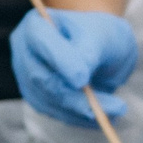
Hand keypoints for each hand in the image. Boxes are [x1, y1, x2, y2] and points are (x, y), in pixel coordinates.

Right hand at [9, 7, 137, 126]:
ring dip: (83, 110)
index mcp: (36, 24)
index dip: (60, 61)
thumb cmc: (102, 34)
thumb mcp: (105, 36)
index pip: (42, 42)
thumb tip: (79, 80)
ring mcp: (27, 77)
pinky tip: (106, 116)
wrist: (100, 47)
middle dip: (76, 96)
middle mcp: (25, 51)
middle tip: (115, 105)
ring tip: (117, 109)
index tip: (82, 79)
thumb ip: (90, 52)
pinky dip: (81, 117)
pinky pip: (56, 113)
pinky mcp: (38, 98)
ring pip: (49, 101)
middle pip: (42, 78)